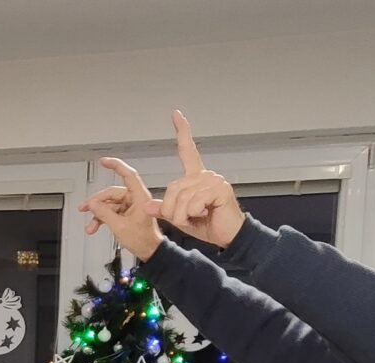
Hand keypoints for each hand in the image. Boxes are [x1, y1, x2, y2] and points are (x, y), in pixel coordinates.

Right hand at [79, 158, 164, 260]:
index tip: (104, 161)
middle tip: (85, 208)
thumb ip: (105, 213)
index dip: (116, 166)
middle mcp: (135, 199)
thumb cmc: (144, 239)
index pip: (128, 175)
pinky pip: (110, 211)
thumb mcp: (120, 226)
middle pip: (112, 193)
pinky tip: (95, 226)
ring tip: (90, 225)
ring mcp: (130, 206)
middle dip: (97, 202)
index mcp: (140, 197)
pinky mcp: (126, 213)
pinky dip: (101, 218)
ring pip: (109, 204)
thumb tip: (93, 204)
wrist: (149, 251)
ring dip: (97, 214)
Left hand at [156, 111, 243, 248]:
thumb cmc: (207, 225)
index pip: (188, 151)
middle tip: (188, 218)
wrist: (228, 236)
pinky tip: (206, 214)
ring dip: (184, 215)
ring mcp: (213, 180)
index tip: (177, 114)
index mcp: (196, 177)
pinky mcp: (219, 189)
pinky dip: (194, 214)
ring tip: (198, 217)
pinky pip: (193, 202)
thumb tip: (147, 205)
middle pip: (173, 189)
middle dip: (174, 210)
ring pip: (182, 198)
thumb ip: (165, 209)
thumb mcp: (180, 217)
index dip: (183, 132)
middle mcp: (205, 175)